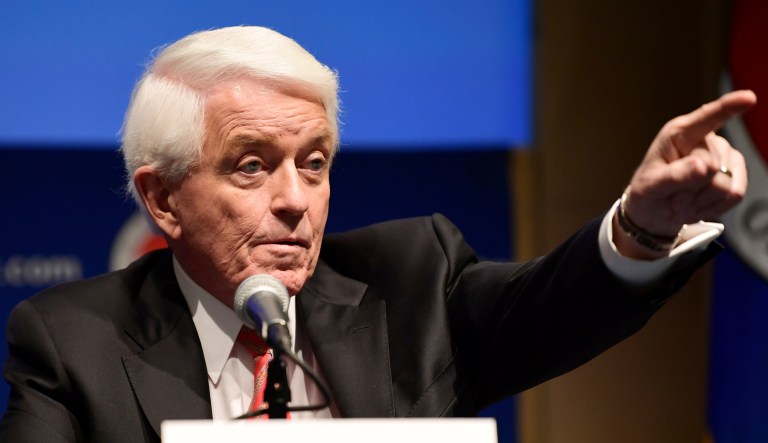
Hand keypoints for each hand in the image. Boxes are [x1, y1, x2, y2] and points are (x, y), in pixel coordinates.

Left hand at [615, 90, 756, 258]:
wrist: (656, 212)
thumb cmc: (649, 192)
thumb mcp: (651, 186)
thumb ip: (675, 176)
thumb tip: (705, 166)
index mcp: (680, 133)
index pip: (707, 118)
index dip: (729, 106)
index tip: (748, 98)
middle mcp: (706, 140)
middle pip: (712, 169)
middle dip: (691, 190)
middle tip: (673, 196)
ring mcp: (723, 155)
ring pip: (725, 186)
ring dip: (700, 201)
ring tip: (683, 200)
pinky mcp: (735, 173)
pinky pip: (734, 194)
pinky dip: (714, 206)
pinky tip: (698, 204)